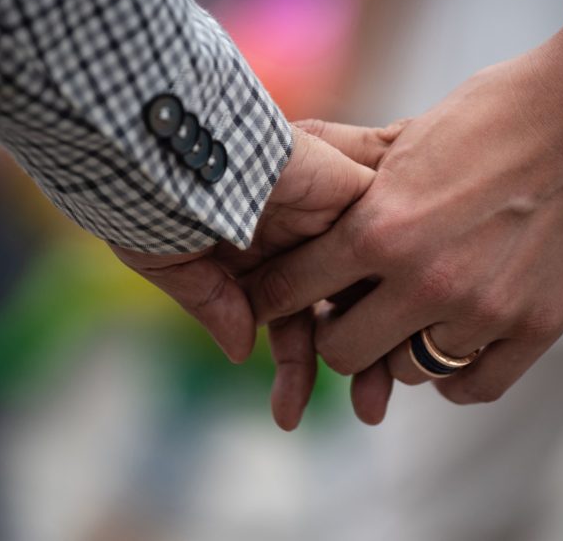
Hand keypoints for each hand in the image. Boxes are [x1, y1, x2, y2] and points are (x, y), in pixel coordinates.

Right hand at [111, 126, 383, 429]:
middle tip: (367, 412)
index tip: (288, 417)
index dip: (295, 366)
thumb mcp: (175, 263)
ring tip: (378, 400)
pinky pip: (389, 240)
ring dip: (380, 340)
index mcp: (254, 250)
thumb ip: (214, 304)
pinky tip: (404, 338)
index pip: (291, 316)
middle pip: (340, 306)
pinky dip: (397, 288)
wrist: (176, 146)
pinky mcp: (355, 190)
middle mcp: (298, 236)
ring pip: (368, 285)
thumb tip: (241, 350)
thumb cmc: (158, 200)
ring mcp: (328, 215)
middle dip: (354, 363)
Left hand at [247, 16, 562, 412]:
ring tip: (413, 313)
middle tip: (352, 309)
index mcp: (383, 226)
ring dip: (400, 346)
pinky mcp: (537, 328)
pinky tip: (452, 343)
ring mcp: (485, 311)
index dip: (277, 292)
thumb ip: (351, 172)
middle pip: (342, 351)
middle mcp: (427, 279)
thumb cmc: (498, 110)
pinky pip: (472, 387)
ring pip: (406, 373)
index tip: (282, 293)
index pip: (292, 289)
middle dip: (338, 330)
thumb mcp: (411, 134)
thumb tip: (290, 161)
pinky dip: (454, 374)